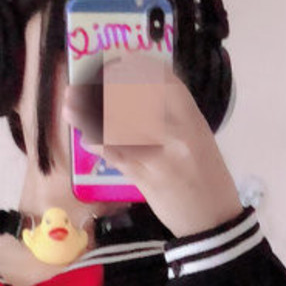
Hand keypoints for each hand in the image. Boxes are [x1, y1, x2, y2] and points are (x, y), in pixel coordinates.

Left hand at [62, 68, 241, 237]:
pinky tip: (85, 139)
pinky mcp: (150, 179)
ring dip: (90, 115)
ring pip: (122, 126)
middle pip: (136, 98)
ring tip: (70, 106)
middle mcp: (179, 132)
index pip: (164, 80)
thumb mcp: (196, 140)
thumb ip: (171, 119)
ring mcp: (164, 155)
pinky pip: (119, 156)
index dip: (135, 68)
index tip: (112, 64)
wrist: (214, 220)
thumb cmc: (205, 179)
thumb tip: (131, 99)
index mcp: (192, 118)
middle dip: (103, 89)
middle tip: (80, 85)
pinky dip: (99, 145)